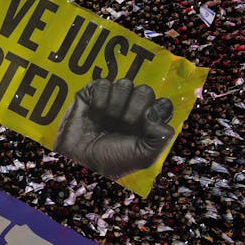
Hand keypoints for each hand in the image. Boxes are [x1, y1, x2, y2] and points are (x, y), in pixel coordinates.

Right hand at [54, 78, 174, 178]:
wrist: (81, 160)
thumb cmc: (112, 160)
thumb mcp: (145, 156)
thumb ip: (162, 135)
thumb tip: (156, 112)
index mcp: (148, 121)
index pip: (163, 103)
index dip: (155, 112)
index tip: (144, 127)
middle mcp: (133, 107)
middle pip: (145, 91)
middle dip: (134, 110)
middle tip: (123, 125)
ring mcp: (113, 98)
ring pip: (124, 84)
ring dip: (115, 106)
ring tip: (106, 121)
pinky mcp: (93, 93)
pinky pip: (103, 84)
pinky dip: (99, 100)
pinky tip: (94, 114)